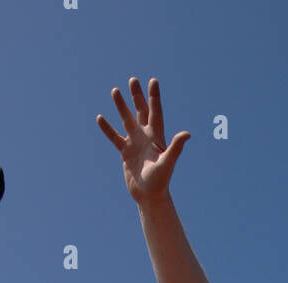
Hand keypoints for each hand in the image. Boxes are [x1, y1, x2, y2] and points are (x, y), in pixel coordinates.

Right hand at [97, 77, 189, 203]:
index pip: (155, 112)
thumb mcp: (167, 163)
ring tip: (115, 90)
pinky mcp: (125, 152)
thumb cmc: (160, 181)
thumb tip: (187, 134)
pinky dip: (107, 128)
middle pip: (141, 111)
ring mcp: (135, 143)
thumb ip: (176, 147)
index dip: (154, 97)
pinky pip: (114, 137)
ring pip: (127, 120)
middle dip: (137, 96)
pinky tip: (100, 118)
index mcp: (156, 137)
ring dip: (121, 106)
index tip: (153, 81)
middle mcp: (146, 137)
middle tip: (133, 80)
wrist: (149, 196)